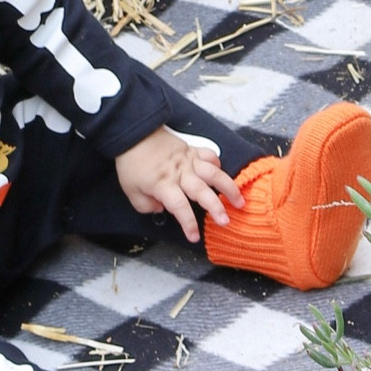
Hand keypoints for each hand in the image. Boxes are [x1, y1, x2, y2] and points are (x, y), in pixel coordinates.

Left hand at [116, 127, 245, 243]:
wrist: (134, 132)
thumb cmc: (131, 163)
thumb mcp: (131, 190)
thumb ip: (146, 206)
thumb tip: (162, 210)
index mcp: (164, 185)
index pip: (180, 207)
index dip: (188, 223)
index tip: (194, 237)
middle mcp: (180, 173)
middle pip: (202, 191)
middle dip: (216, 207)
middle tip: (226, 221)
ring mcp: (188, 160)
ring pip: (213, 173)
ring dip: (228, 187)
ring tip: (240, 201)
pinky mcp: (191, 149)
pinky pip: (209, 155)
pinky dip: (217, 163)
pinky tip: (222, 171)